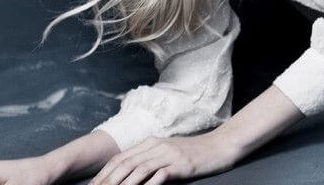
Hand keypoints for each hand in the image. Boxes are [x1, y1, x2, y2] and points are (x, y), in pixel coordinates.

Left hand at [89, 131, 237, 184]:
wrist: (220, 146)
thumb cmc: (194, 152)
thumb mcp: (169, 152)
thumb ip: (151, 159)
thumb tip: (130, 175)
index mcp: (151, 142)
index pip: (121, 158)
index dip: (103, 173)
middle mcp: (156, 145)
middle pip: (125, 164)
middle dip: (106, 181)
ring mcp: (168, 154)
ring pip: (138, 169)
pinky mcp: (180, 164)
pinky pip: (160, 175)